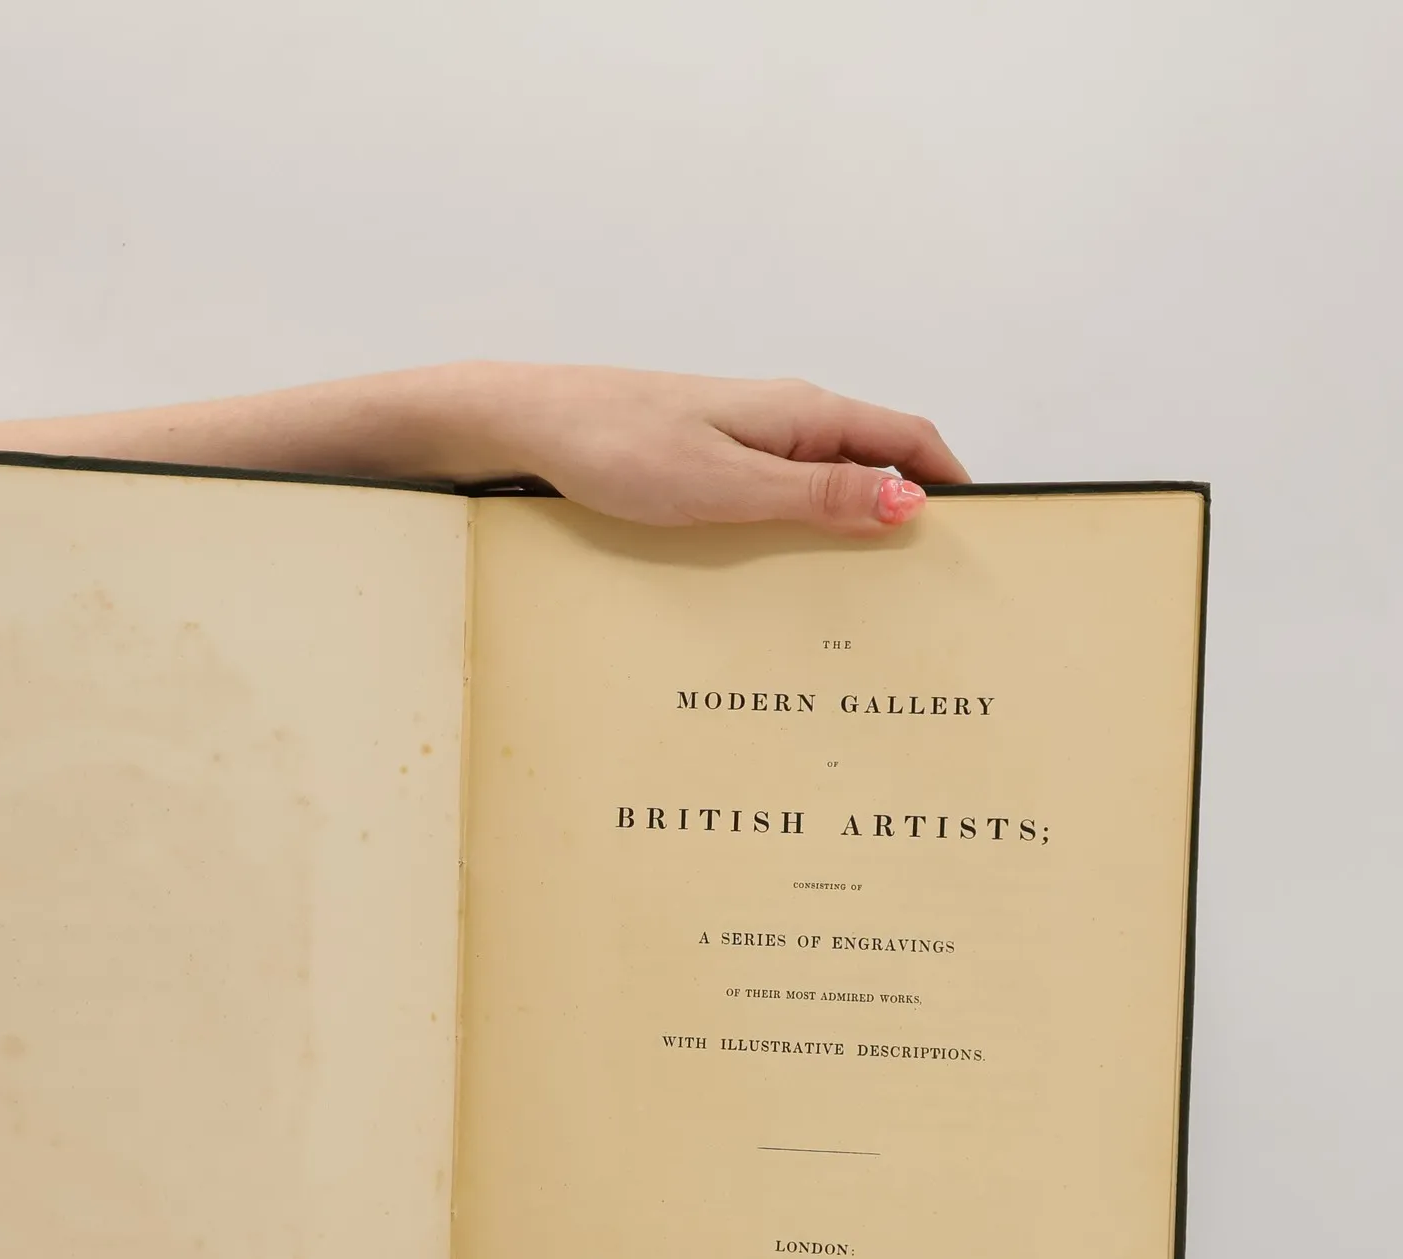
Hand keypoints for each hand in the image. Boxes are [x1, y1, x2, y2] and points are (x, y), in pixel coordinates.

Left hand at [439, 364, 970, 533]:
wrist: (535, 424)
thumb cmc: (622, 448)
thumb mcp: (729, 485)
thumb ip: (819, 496)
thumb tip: (908, 500)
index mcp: (801, 415)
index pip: (905, 438)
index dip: (948, 480)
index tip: (980, 531)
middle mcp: (782, 419)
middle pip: (872, 459)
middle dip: (909, 509)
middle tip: (933, 578)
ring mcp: (746, 438)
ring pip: (826, 479)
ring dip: (856, 522)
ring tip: (874, 586)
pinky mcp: (710, 459)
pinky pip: (781, 491)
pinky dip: (807, 525)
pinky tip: (797, 565)